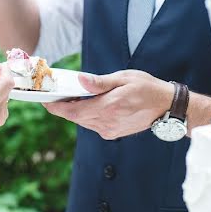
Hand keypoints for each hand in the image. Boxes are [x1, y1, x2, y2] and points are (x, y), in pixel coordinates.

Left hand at [44, 70, 173, 139]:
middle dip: (63, 106)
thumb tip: (80, 80)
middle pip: (75, 117)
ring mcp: (109, 130)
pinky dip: (86, 114)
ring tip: (68, 95)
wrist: (166, 106)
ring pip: (82, 121)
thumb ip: (99, 82)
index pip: (73, 111)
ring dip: (74, 110)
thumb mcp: (123, 78)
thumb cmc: (146, 87)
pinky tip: (86, 103)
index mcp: (109, 108)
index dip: (56, 107)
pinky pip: (92, 124)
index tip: (44, 100)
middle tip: (53, 93)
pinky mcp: (112, 133)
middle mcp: (107, 123)